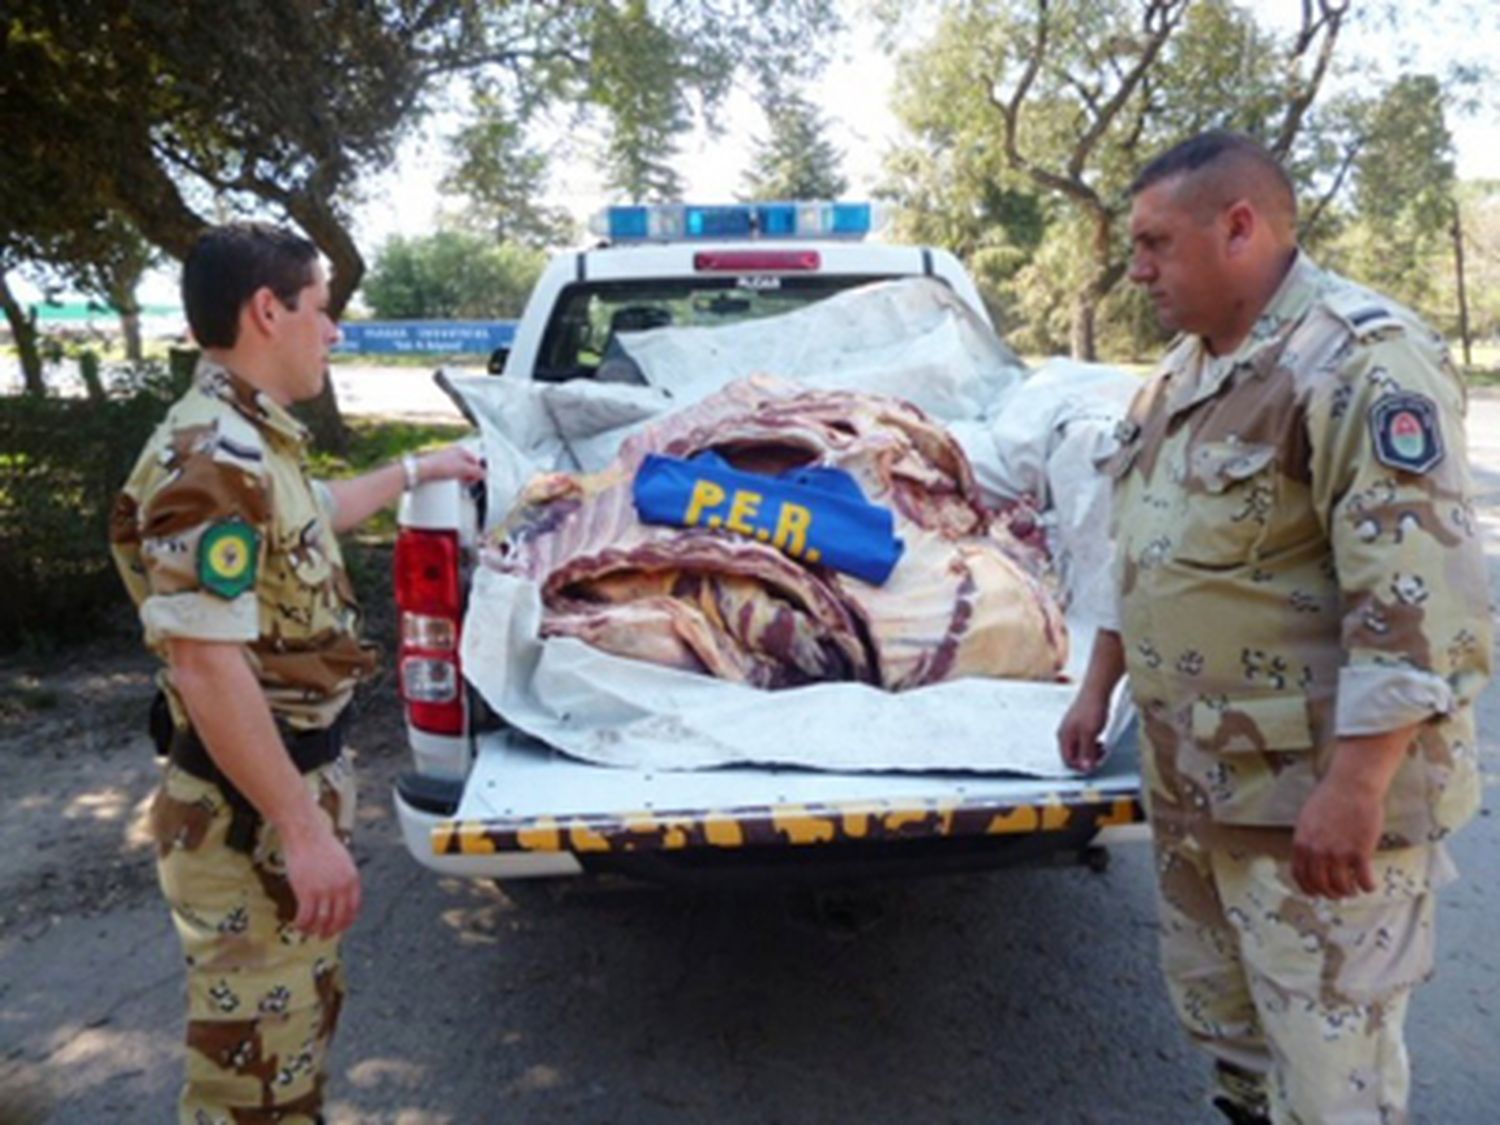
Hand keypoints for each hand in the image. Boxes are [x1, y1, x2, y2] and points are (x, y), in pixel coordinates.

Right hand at [282, 826, 362, 938]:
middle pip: (339, 919)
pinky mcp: (307, 892)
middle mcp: (341, 887)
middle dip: (331, 931)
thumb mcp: (343, 861)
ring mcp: (325, 890)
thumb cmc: (321, 845)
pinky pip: (306, 917)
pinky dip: (301, 924)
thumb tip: (342, 897)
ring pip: (322, 921)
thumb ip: (344, 879)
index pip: (354, 909)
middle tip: (323, 937)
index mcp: (352, 880)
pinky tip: (297, 924)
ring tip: (307, 931)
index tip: (339, 928)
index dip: (346, 922)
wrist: (306, 833)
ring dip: (314, 930)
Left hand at [414, 444, 484, 485]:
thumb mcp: (464, 469)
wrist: (422, 470)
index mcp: (461, 450)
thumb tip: (485, 474)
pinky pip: (450, 471)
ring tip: (459, 483)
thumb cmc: (441, 466)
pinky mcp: (439, 465)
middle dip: (469, 474)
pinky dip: (453, 476)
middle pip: (468, 465)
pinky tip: (450, 481)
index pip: (476, 461)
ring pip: (459, 469)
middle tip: (468, 482)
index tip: (477, 480)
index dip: (478, 472)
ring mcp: (446, 458)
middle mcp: (454, 452)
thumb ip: (477, 472)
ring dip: (462, 477)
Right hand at [1058, 688, 1110, 772]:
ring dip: (1091, 752)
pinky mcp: (1079, 725)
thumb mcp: (1090, 734)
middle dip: (1087, 758)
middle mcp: (1065, 734)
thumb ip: (1086, 752)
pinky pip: (1084, 740)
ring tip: (1102, 748)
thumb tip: (1085, 767)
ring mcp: (1072, 729)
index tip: (1093, 766)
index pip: (1068, 760)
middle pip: (1074, 755)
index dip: (1081, 766)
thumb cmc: (1091, 709)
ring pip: (1080, 748)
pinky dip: (1092, 744)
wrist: (1097, 691)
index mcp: (1064, 737)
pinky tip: (1100, 740)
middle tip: (1100, 756)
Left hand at [1291, 779, 1383, 898]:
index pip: (1300, 876)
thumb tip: (1309, 860)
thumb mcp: (1307, 820)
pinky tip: (1370, 885)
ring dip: (1348, 892)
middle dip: (1330, 893)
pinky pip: (1364, 880)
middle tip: (1339, 893)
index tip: (1316, 893)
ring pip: (1341, 886)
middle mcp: (1317, 852)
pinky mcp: (1360, 852)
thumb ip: (1307, 840)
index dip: (1309, 888)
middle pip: (1321, 885)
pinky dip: (1368, 887)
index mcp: (1302, 843)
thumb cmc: (1330, 799)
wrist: (1351, 786)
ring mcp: (1338, 853)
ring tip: (1354, 889)